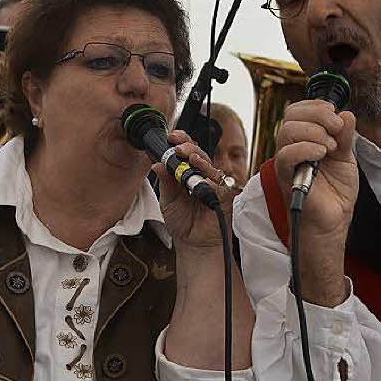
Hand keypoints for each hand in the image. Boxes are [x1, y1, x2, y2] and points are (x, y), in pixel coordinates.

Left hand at [155, 130, 235, 251]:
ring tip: (189, 157)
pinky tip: (201, 176)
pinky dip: (209, 178)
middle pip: (198, 153)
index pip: (186, 152)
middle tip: (177, 147)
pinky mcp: (223, 195)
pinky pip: (218, 182)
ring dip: (198, 158)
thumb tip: (157, 163)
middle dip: (188, 146)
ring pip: (209, 164)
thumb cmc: (182, 222)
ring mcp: (213, 184)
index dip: (181, 141)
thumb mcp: (168, 200)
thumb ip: (165, 181)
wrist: (193, 243)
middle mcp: (202, 176)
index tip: (171, 137)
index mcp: (187, 174)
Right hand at [273, 100, 357, 305]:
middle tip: (336, 128)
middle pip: (291, 115)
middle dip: (318, 114)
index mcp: (305, 140)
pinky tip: (323, 154)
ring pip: (287, 131)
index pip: (299, 110)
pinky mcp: (286, 177)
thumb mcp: (346, 159)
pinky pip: (286, 155)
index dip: (317, 106)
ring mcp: (288, 162)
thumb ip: (345, 136)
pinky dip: (306, 148)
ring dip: (314, 131)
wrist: (333, 222)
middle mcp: (293, 148)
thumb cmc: (336, 194)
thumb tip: (346, 114)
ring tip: (331, 146)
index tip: (338, 117)